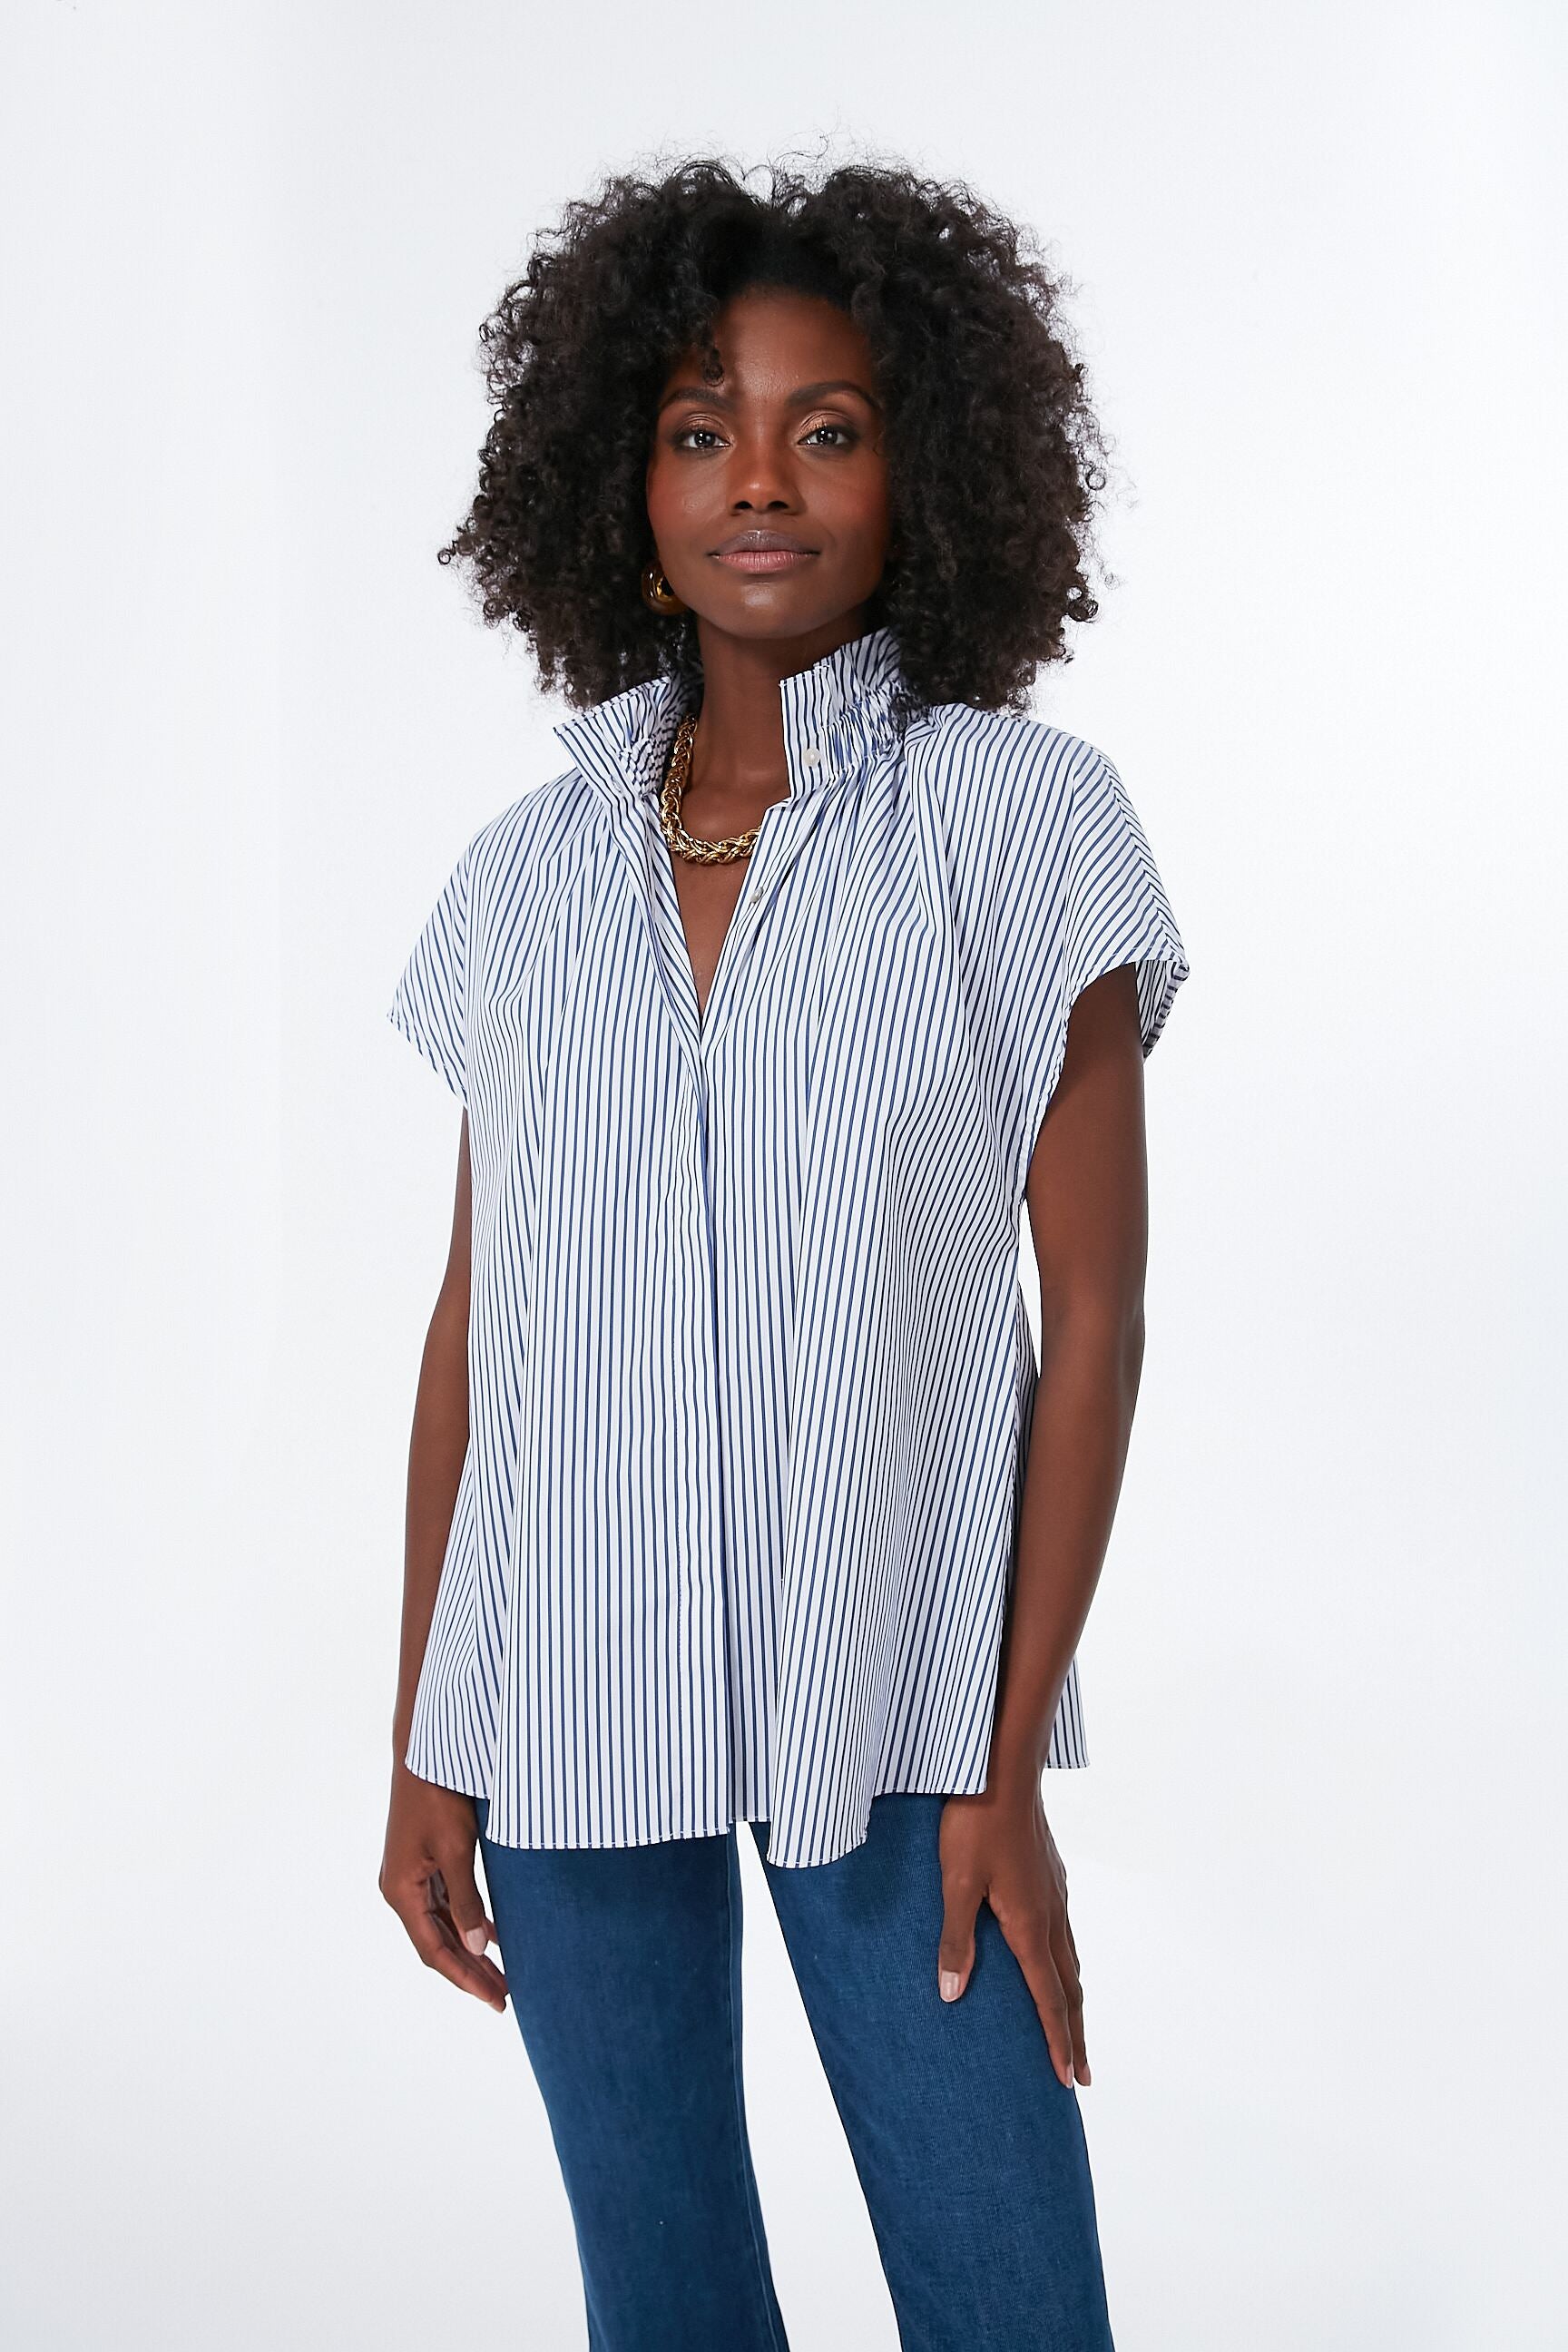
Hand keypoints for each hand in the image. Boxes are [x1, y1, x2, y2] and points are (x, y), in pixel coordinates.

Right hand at [380, 1764, 508, 2012]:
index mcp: (401, 1892)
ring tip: (502, 1975)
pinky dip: (468, 1922)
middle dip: (471, 1971)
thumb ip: (465, 1900)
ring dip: (470, 1950)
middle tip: (504, 1996)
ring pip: (442, 1926)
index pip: (434, 1950)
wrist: (426, 1752)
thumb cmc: (439, 1797)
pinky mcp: (424, 1862)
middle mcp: (401, 1889)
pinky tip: (491, 1935)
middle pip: (437, 1943)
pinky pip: (446, 1904)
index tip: (495, 1999)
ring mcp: (412, 1876)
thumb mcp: (456, 1850)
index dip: (465, 1978)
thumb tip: (477, 1947)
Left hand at [936, 1784, 1087, 2089]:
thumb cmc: (974, 1825)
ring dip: (1074, 1999)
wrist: (1004, 1771)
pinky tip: (1056, 1957)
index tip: (1067, 2079)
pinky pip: (1065, 1934)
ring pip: (1071, 1960)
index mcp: (1030, 1926)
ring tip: (1073, 2027)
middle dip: (1076, 2035)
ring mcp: (1056, 1894)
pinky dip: (1066, 1963)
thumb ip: (956, 1940)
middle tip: (1082, 2075)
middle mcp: (1052, 1916)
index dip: (1058, 2042)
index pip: (1049, 1998)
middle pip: (1070, 1988)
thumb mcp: (955, 1883)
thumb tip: (952, 1995)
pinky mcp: (1052, 1875)